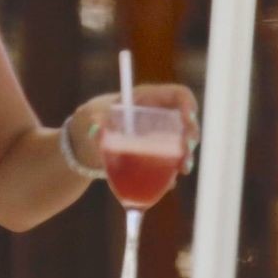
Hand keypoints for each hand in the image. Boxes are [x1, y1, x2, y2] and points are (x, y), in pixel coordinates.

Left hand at [70, 83, 200, 174]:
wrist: (87, 140)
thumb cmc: (92, 119)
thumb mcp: (91, 118)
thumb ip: (95, 122)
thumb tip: (96, 130)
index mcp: (148, 99)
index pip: (178, 95)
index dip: (188, 104)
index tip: (188, 118)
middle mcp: (159, 117)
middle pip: (185, 122)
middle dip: (191, 136)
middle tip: (186, 150)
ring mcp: (160, 137)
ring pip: (181, 144)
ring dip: (185, 157)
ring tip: (183, 169)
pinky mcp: (156, 155)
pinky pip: (169, 163)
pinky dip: (171, 173)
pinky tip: (169, 183)